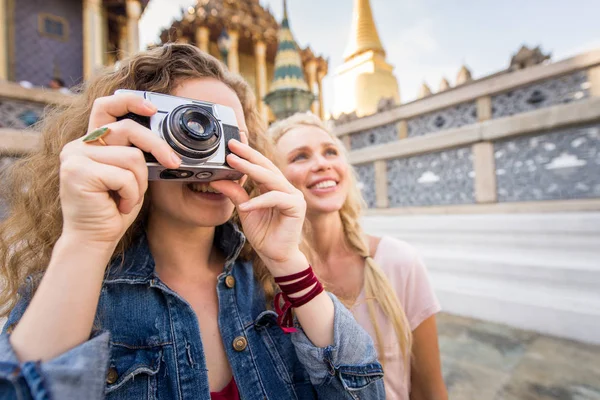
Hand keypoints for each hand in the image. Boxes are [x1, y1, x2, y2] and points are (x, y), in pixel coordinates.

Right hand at [59, 93, 180, 247]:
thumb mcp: (130, 175)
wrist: (94, 239)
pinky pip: (125, 176)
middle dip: (157, 146)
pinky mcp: (77, 172)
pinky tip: (119, 205)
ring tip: (127, 198)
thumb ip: (135, 153)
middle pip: (128, 129)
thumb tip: (163, 139)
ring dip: (140, 182)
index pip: (106, 106)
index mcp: (91, 142)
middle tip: (173, 162)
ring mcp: (75, 157)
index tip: (151, 108)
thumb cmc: (114, 208)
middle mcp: (79, 145)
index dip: (130, 101)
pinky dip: (131, 194)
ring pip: (132, 157)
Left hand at [210, 139, 306, 273]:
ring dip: (251, 169)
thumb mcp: (245, 210)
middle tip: (232, 145)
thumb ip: (235, 194)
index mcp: (274, 187)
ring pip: (270, 178)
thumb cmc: (264, 234)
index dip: (247, 155)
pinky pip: (275, 199)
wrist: (276, 256)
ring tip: (233, 163)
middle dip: (248, 155)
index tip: (231, 145)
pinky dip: (259, 201)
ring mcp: (293, 196)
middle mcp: (285, 188)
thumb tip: (216, 179)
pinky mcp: (296, 207)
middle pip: (266, 166)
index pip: (260, 166)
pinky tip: (244, 206)